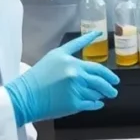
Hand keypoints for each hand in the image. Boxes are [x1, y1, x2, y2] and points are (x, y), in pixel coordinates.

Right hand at [5, 33, 119, 125]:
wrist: (24, 96)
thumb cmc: (37, 75)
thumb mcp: (56, 55)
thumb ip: (76, 46)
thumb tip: (95, 34)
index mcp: (73, 63)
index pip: (97, 68)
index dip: (108, 74)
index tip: (115, 79)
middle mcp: (77, 76)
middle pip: (100, 81)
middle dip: (110, 86)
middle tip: (114, 88)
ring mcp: (76, 91)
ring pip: (96, 93)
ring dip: (102, 94)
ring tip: (105, 95)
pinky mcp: (73, 105)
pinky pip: (90, 105)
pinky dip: (96, 105)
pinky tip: (98, 104)